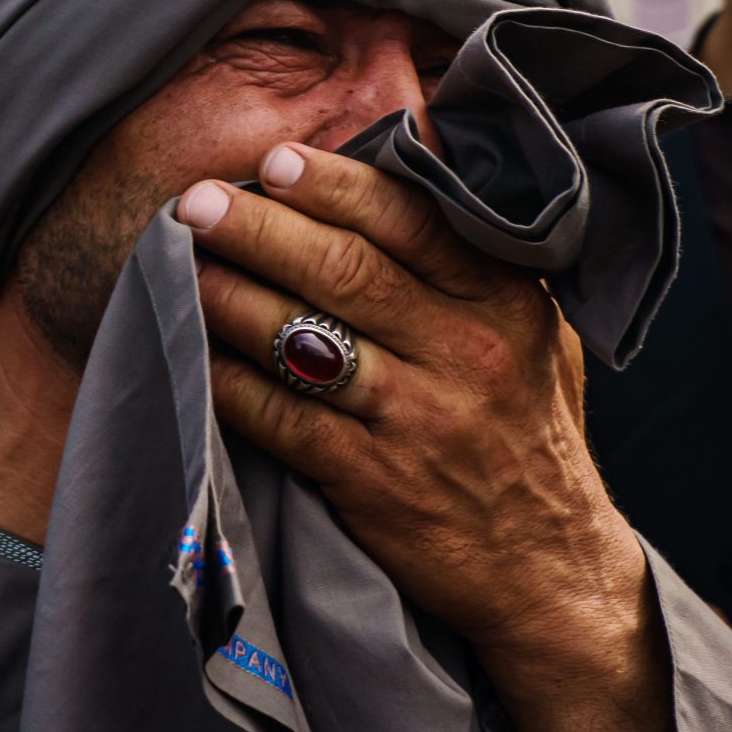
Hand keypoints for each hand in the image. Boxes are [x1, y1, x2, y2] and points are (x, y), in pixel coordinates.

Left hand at [180, 142, 679, 731]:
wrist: (549, 572)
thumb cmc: (529, 436)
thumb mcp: (539, 337)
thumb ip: (482, 265)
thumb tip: (409, 177)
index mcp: (504, 303)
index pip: (411, 221)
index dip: (335, 185)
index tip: (275, 160)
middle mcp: (466, 353)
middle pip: (345, 270)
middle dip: (261, 226)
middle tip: (197, 201)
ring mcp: (418, 419)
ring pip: (304, 338)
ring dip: (230, 295)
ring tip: (181, 263)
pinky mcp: (373, 482)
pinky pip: (282, 418)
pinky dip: (231, 382)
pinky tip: (196, 354)